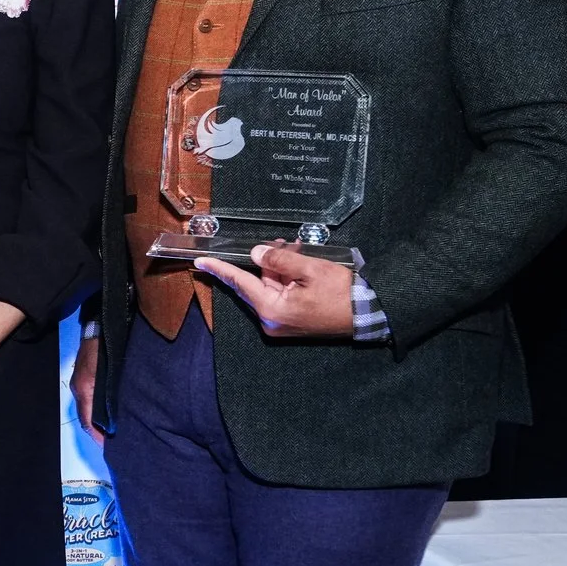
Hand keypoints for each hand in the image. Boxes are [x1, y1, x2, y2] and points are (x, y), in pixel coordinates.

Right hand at [70, 334, 104, 444]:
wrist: (102, 327)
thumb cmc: (103, 349)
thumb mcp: (105, 374)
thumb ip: (106, 397)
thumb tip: (111, 421)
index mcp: (83, 391)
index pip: (88, 421)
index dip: (98, 436)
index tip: (109, 447)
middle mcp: (81, 389)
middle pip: (88, 417)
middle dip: (100, 431)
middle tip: (115, 442)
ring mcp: (85, 383)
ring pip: (92, 408)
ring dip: (102, 420)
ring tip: (117, 429)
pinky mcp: (91, 377)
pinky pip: (96, 398)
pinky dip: (103, 409)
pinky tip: (115, 411)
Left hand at [196, 242, 357, 338]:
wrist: (366, 314)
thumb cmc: (341, 293)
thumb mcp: (310, 269)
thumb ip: (279, 260)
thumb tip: (257, 253)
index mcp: (271, 309)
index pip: (240, 284)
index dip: (220, 270)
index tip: (200, 262)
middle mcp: (271, 319)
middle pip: (257, 283)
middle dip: (266, 261)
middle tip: (280, 243)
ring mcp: (281, 322)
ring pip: (270, 287)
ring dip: (279, 268)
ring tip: (294, 250)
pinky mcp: (291, 321)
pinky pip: (280, 294)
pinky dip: (286, 279)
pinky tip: (297, 262)